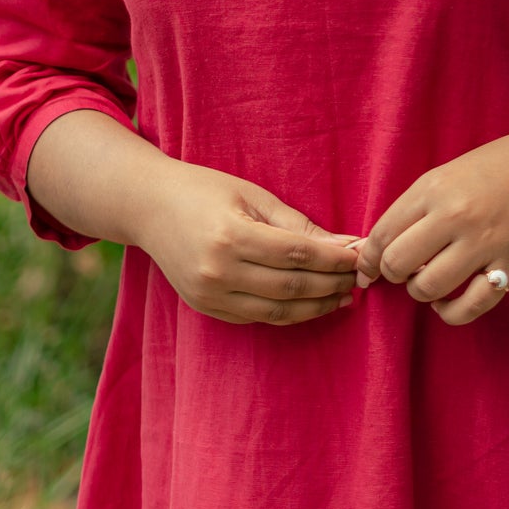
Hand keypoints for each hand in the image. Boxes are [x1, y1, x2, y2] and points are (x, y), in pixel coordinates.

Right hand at [137, 159, 358, 326]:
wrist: (149, 208)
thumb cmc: (204, 191)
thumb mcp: (251, 195)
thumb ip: (296, 223)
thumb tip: (343, 244)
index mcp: (231, 236)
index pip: (297, 255)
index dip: (334, 259)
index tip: (359, 256)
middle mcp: (218, 271)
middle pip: (291, 288)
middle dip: (331, 284)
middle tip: (360, 278)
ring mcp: (209, 295)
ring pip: (277, 311)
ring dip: (316, 307)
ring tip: (342, 296)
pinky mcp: (205, 308)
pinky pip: (256, 318)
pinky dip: (288, 313)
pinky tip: (310, 303)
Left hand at [354, 127, 508, 327]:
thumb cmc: (493, 169)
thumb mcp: (446, 175)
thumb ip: (414, 209)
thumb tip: (378, 249)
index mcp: (433, 189)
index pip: (382, 236)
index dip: (368, 261)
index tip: (368, 271)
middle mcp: (455, 216)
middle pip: (399, 265)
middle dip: (393, 276)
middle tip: (403, 272)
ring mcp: (484, 242)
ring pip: (430, 288)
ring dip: (422, 292)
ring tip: (429, 282)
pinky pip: (470, 306)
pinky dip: (452, 313)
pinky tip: (448, 303)